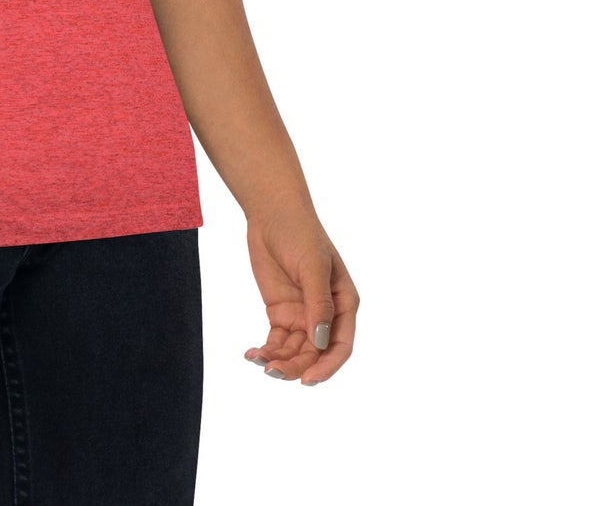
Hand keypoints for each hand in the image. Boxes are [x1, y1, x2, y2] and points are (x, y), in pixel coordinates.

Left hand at [241, 206, 357, 384]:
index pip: (340, 346)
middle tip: (272, 371)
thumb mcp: (313, 265)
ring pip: (295, 351)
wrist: (271, 213)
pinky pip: (276, 340)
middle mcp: (325, 314)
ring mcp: (302, 314)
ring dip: (279, 360)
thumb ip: (318, 303)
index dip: (327, 367)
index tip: (308, 380)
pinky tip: (252, 354)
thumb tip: (320, 342)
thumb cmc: (300, 233)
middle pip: (315, 353)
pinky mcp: (280, 312)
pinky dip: (266, 350)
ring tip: (258, 361)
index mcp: (344, 303)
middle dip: (296, 367)